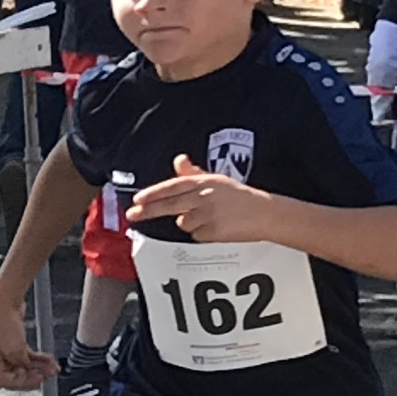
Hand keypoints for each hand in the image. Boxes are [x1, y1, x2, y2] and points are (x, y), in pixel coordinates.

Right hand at [0, 282, 56, 391]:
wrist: (5, 301)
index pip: (9, 381)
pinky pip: (28, 354)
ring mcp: (6, 350)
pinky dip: (38, 357)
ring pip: (25, 364)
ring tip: (53, 367)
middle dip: (36, 374)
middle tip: (49, 375)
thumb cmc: (4, 323)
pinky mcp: (14, 342)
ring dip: (40, 366)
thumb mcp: (16, 351)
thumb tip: (31, 370)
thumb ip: (24, 365)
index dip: (25, 383)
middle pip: (18, 373)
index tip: (39, 380)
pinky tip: (49, 359)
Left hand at [128, 154, 261, 239]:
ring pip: (183, 223)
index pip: (173, 186)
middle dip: (148, 211)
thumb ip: (193, 173)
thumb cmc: (239, 196)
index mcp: (205, 182)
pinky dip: (202, 234)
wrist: (264, 213)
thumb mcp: (216, 180)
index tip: (138, 199)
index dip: (154, 193)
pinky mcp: (212, 231)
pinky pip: (196, 235)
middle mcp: (204, 197)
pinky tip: (216, 227)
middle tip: (132, 215)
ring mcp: (208, 215)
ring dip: (191, 223)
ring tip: (210, 218)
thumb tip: (178, 160)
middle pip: (170, 205)